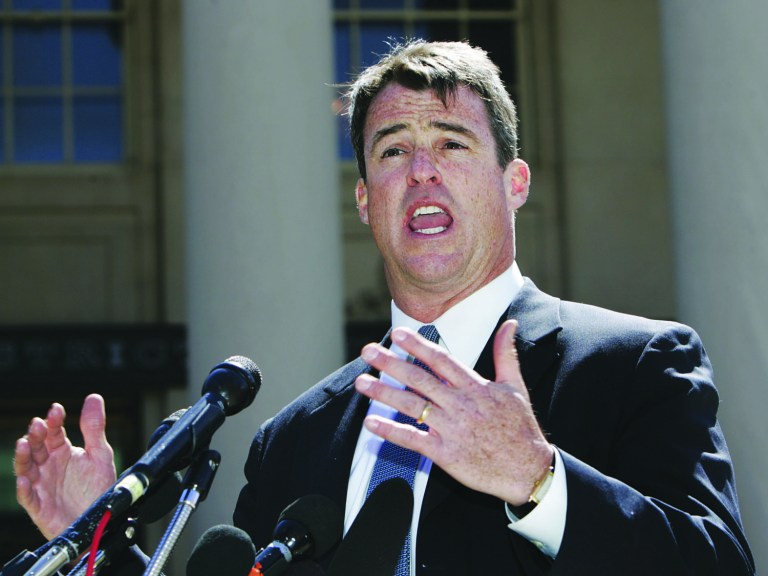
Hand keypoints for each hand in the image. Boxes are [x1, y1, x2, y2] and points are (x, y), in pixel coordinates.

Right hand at [14, 394, 116, 539]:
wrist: (98, 521)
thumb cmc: (97, 489)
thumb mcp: (100, 455)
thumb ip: (94, 428)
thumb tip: (93, 397)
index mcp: (63, 452)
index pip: (54, 432)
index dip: (54, 420)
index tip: (57, 409)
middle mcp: (49, 466)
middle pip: (37, 447)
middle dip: (36, 435)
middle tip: (39, 425)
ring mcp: (42, 485)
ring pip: (26, 469)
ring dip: (23, 457)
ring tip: (24, 444)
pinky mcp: (39, 506)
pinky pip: (28, 497)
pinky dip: (24, 489)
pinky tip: (24, 480)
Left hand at [354, 320, 553, 505]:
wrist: (528, 469)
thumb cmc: (520, 428)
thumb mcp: (516, 386)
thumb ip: (505, 354)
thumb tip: (510, 324)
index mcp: (475, 387)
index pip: (441, 360)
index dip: (417, 345)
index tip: (398, 333)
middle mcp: (460, 404)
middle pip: (419, 379)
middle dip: (391, 363)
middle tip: (368, 352)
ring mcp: (451, 429)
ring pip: (411, 406)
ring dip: (384, 393)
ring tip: (362, 383)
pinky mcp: (445, 453)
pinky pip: (412, 439)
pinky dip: (391, 431)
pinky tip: (371, 423)